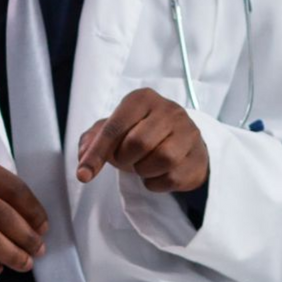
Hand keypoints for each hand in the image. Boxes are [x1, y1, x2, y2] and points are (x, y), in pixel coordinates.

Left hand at [75, 88, 208, 194]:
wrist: (181, 144)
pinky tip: (157, 173)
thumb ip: (92, 139)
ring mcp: (189, 133)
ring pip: (161, 159)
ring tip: (143, 165)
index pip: (115, 126)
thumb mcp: (114, 129)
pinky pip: (172, 178)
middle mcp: (169, 110)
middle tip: (125, 160)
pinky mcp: (198, 157)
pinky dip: (156, 183)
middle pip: (138, 143)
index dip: (97, 153)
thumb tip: (83, 155)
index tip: (83, 175)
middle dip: (124, 159)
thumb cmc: (140, 133)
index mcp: (142, 98)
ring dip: (143, 170)